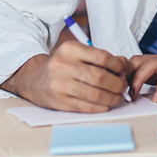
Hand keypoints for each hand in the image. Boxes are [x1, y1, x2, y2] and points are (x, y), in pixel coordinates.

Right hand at [1, 41, 128, 112]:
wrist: (33, 79)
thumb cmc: (61, 65)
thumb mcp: (76, 53)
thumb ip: (99, 57)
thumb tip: (123, 64)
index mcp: (70, 50)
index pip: (102, 57)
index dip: (118, 65)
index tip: (123, 70)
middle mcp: (63, 66)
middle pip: (100, 77)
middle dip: (117, 84)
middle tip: (123, 86)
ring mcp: (60, 85)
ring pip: (95, 94)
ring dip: (112, 97)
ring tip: (118, 97)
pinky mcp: (59, 102)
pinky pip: (86, 106)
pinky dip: (101, 106)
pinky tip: (107, 104)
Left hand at [125, 53, 156, 102]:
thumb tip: (136, 90)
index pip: (135, 60)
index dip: (123, 72)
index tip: (116, 87)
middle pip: (138, 60)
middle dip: (126, 75)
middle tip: (121, 92)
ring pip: (150, 64)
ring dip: (137, 80)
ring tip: (132, 95)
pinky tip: (156, 98)